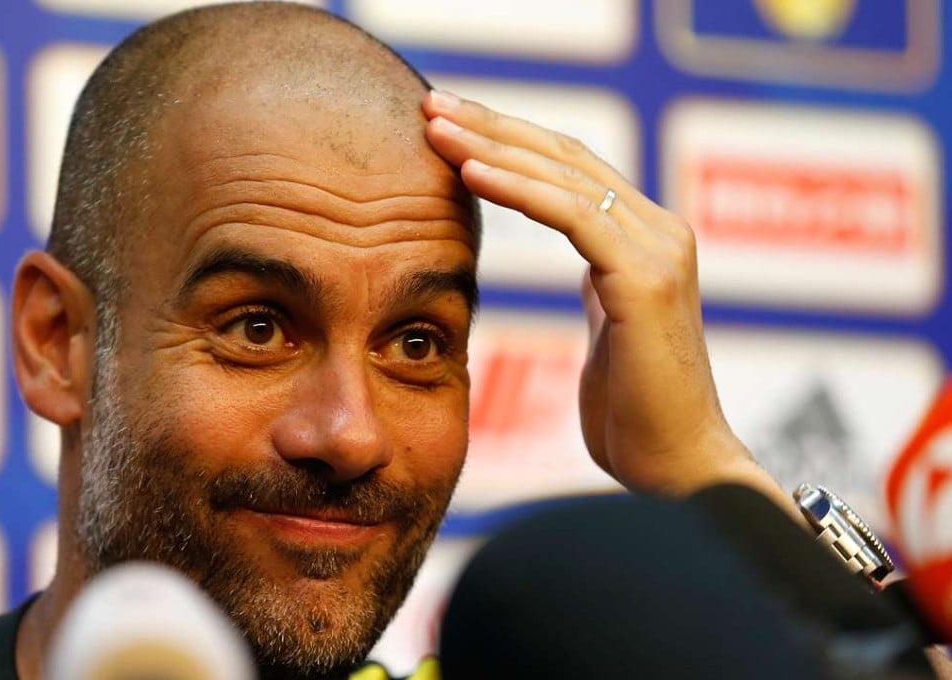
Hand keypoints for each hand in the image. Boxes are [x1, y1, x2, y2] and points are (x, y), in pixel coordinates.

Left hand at [423, 89, 776, 498]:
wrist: (677, 470)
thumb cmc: (637, 413)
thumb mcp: (611, 328)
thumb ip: (601, 283)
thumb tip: (584, 268)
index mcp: (648, 238)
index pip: (570, 169)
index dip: (509, 140)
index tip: (451, 125)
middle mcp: (661, 230)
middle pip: (564, 156)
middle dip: (492, 126)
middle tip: (432, 103)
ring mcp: (659, 250)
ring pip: (564, 177)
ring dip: (493, 146)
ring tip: (435, 126)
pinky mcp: (646, 279)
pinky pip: (574, 217)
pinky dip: (518, 189)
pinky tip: (469, 172)